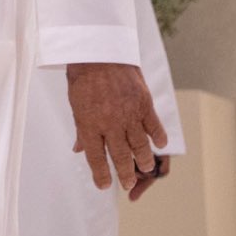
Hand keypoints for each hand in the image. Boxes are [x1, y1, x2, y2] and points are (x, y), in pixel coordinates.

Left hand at [66, 62, 166, 191]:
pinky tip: (160, 145)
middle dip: (125, 174)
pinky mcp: (144, 104)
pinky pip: (154, 127)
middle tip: (128, 184)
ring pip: (140, 146)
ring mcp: (128, 114)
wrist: (98, 50)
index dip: (101, 174)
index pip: (95, 157)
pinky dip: (159, 138)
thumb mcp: (74, 103)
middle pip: (120, 156)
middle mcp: (109, 123)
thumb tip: (78, 150)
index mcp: (88, 124)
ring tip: (146, 169)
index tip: (104, 185)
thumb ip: (80, 129)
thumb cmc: (83, 76)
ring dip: (143, 161)